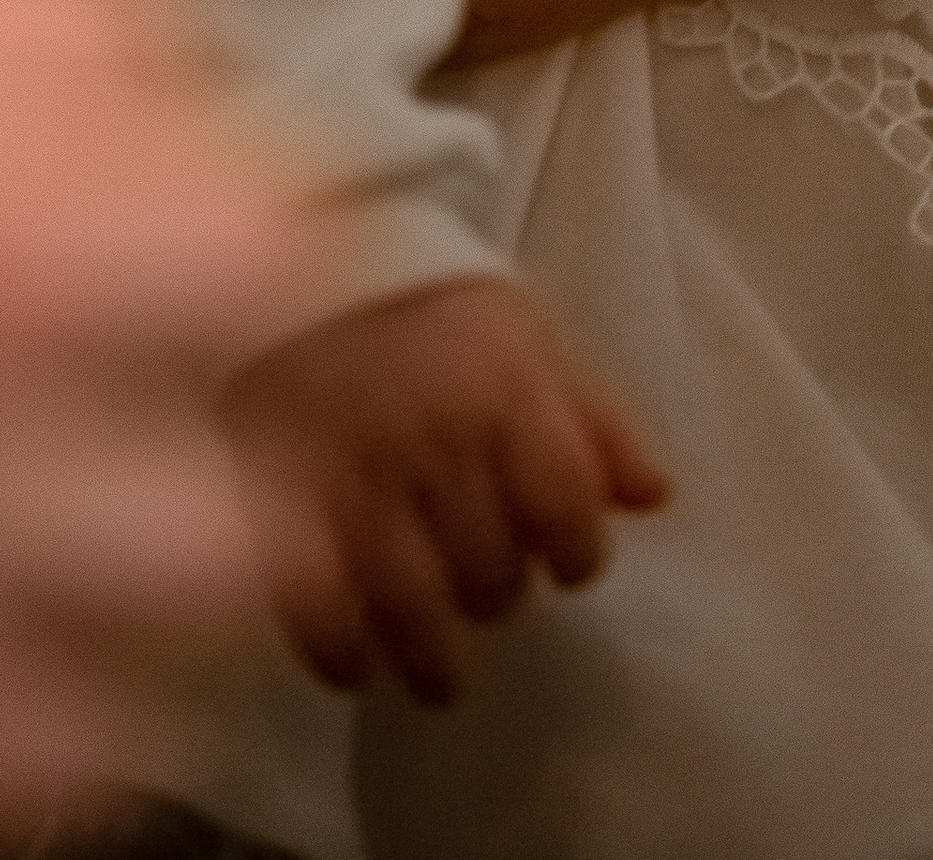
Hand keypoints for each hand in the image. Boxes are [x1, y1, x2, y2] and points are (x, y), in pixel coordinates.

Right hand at [225, 276, 665, 707]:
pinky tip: (354, 666)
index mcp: (506, 390)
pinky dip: (339, 650)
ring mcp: (353, 472)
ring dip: (429, 654)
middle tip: (487, 593)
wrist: (297, 259)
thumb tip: (654, 497)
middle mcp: (438, 437)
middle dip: (496, 591)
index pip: (566, 507)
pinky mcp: (278, 498)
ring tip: (439, 674)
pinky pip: (314, 604)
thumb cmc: (430, 301)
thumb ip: (591, 419)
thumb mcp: (525, 336)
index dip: (575, 549)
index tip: (566, 564)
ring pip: (409, 602)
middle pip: (488, 566)